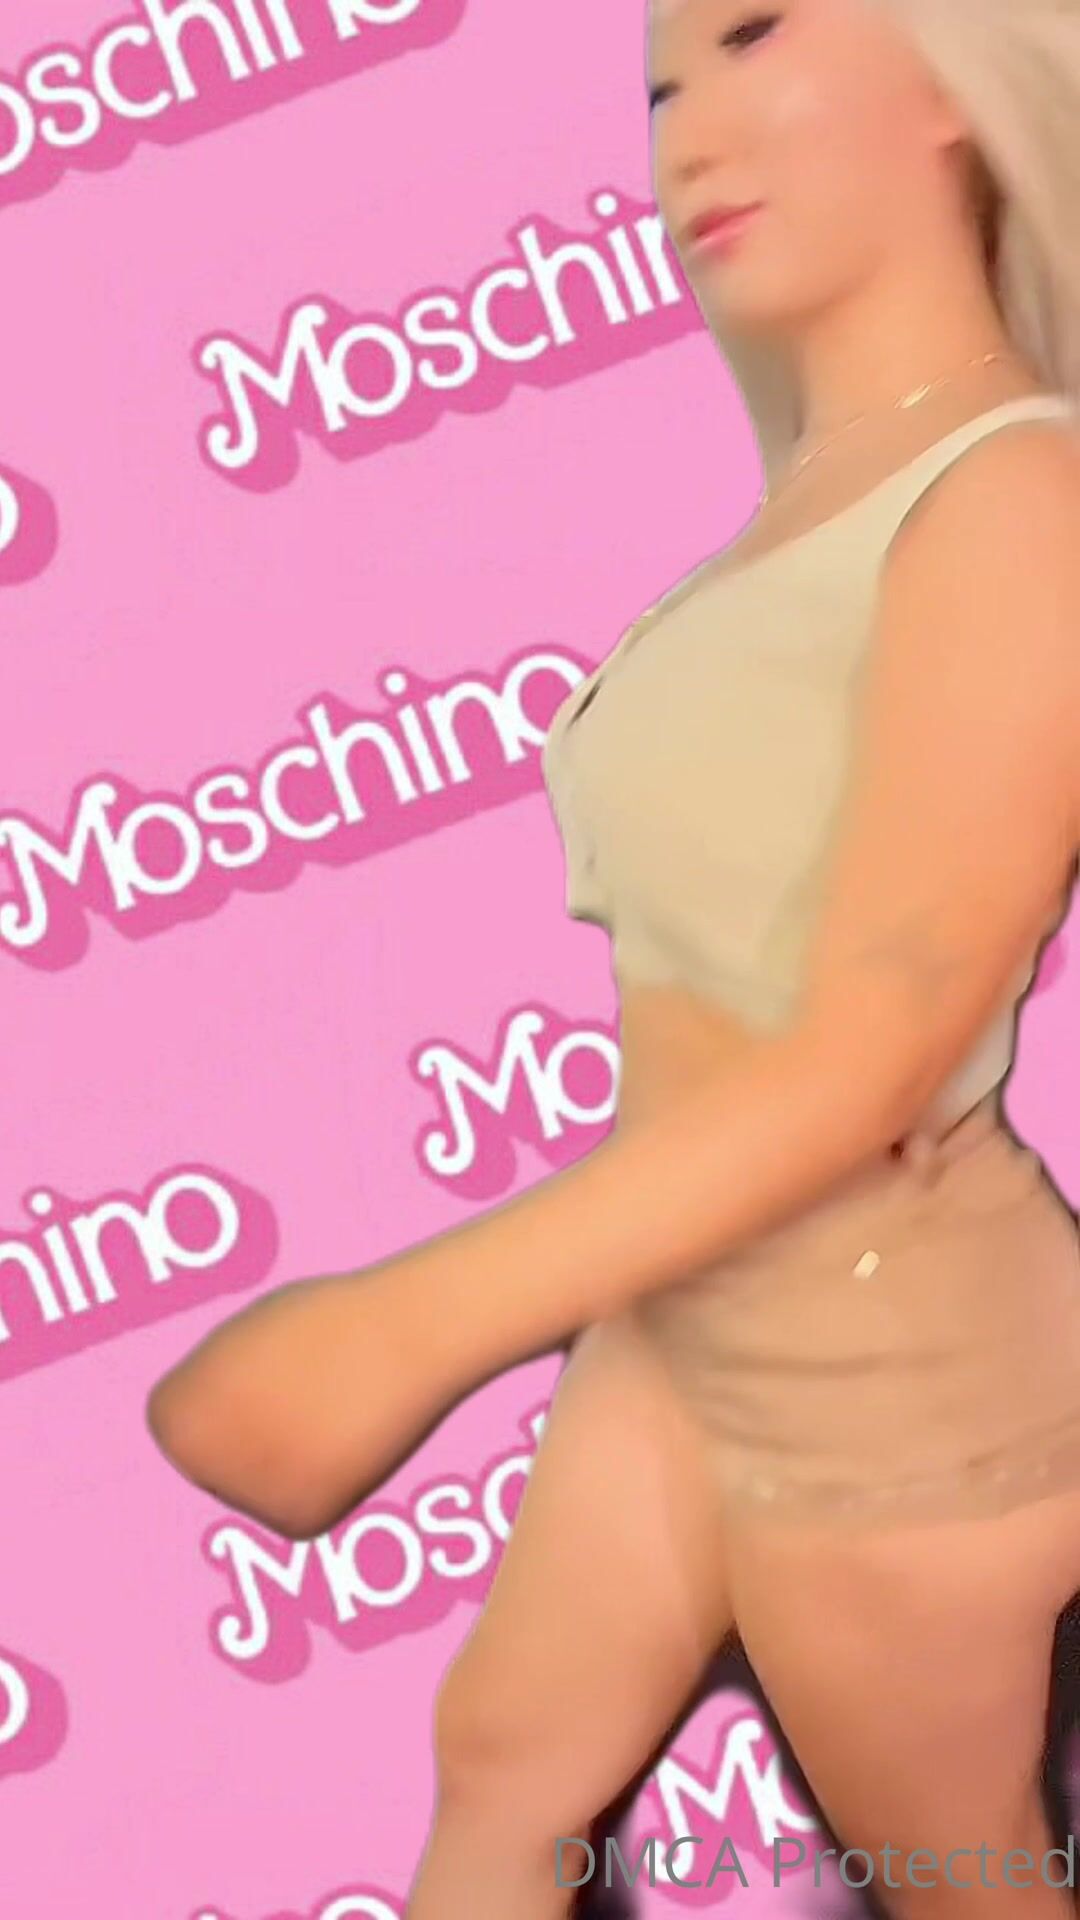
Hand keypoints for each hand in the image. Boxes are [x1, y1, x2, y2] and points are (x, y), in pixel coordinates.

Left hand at [147, 1258, 461, 1538]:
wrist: (403, 1335)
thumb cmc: (322, 1324)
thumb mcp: (240, 1347)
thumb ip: (217, 1398)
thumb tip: (223, 1453)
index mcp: (170, 1417)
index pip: (187, 1429)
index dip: (234, 1394)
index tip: (267, 1366)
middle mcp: (196, 1464)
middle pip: (221, 1465)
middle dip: (260, 1434)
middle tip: (307, 1392)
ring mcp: (244, 1498)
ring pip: (263, 1490)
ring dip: (294, 1457)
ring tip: (332, 1411)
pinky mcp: (298, 1522)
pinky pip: (301, 1510)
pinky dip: (328, 1481)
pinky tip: (348, 1442)